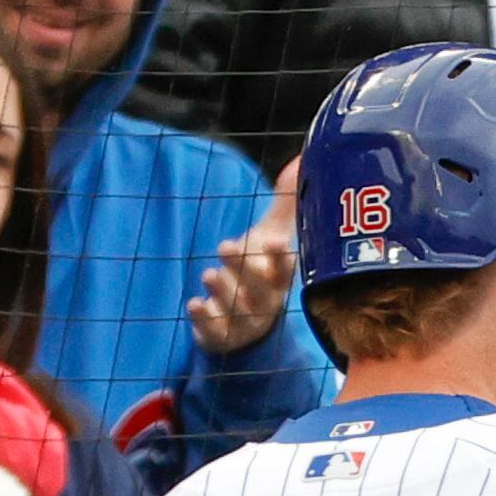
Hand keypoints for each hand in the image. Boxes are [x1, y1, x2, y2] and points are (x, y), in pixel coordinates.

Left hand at [187, 159, 299, 355]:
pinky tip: (194, 305)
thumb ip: (284, 205)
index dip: (280, 257)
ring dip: (223, 291)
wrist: (246, 330)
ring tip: (209, 274)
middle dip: (244, 267)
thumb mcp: (271, 240)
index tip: (275, 243)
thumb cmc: (260, 275)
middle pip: (260, 287)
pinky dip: (205, 319)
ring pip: (237, 308)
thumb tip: (301, 160)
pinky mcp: (222, 336)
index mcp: (279, 278)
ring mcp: (245, 322)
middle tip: (226, 246)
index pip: (285, 268)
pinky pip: (215, 331)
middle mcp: (266, 301)